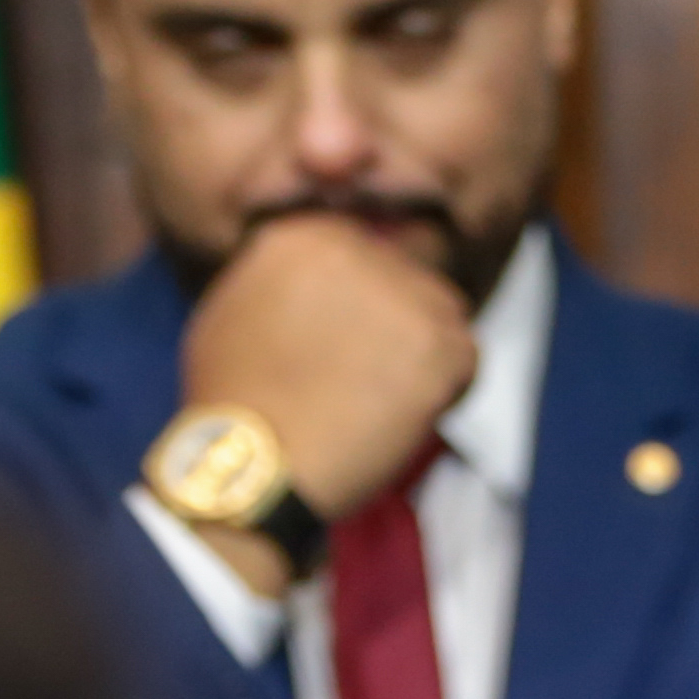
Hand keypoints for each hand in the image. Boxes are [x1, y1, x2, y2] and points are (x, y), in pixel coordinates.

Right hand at [181, 213, 481, 557]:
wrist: (251, 463)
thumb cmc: (233, 401)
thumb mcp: (232, 307)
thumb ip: (279, 279)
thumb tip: (311, 281)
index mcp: (308, 235)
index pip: (366, 256)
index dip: (364, 303)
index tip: (352, 342)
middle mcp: (361, 250)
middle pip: (408, 280)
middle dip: (395, 326)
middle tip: (370, 378)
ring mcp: (406, 296)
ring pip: (443, 315)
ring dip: (423, 354)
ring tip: (380, 399)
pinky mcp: (441, 345)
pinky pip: (466, 360)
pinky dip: (446, 392)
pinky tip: (401, 416)